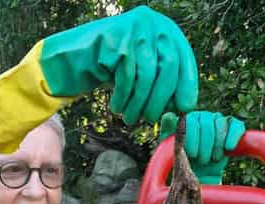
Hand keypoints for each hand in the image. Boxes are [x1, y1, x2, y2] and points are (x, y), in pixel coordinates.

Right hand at [41, 5, 197, 124]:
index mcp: (165, 29)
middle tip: (151, 119)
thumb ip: (164, 78)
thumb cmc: (115, 67)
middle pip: (168, 67)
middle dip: (160, 99)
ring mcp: (134, 30)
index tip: (184, 108)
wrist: (77, 55)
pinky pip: (126, 77)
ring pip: (146, 75)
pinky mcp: (115, 40)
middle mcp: (152, 23)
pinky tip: (117, 107)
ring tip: (131, 119)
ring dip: (139, 103)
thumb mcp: (144, 67)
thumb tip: (184, 107)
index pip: (183, 59)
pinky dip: (123, 98)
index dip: (187, 85)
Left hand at [159, 111, 244, 183]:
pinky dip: (233, 136)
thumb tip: (169, 116)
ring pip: (220, 122)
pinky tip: (228, 148)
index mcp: (187, 119)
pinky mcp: (233, 129)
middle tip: (201, 160)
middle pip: (206, 120)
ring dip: (216, 143)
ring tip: (212, 159)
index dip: (192, 137)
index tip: (191, 154)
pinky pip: (236, 125)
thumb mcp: (171, 149)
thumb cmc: (183, 164)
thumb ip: (169, 132)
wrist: (200, 177)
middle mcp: (202, 117)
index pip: (191, 119)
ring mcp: (218, 121)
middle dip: (204, 143)